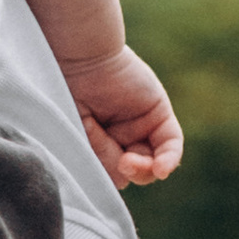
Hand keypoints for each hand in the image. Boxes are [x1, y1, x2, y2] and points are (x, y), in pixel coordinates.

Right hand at [58, 45, 183, 187]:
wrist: (80, 57)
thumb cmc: (67, 91)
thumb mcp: (78, 131)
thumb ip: (100, 157)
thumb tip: (123, 180)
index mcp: (97, 141)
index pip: (112, 174)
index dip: (109, 179)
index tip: (97, 175)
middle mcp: (120, 136)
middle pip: (135, 172)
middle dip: (128, 173)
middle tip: (119, 163)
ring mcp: (141, 126)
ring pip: (154, 162)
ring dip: (145, 169)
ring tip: (129, 161)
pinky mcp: (159, 114)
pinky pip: (171, 143)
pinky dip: (168, 158)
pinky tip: (162, 168)